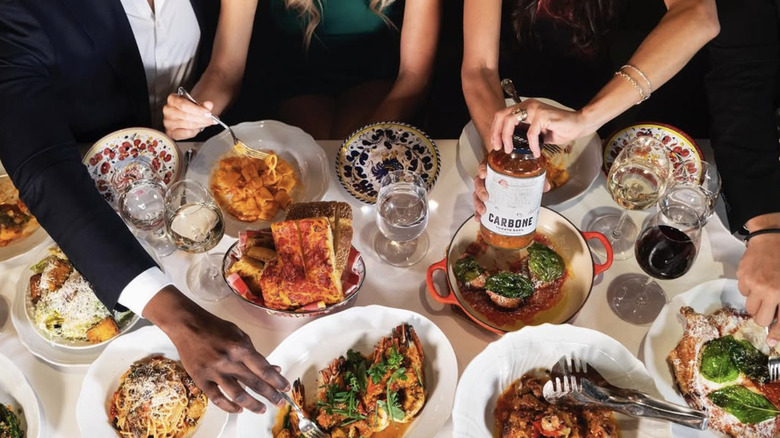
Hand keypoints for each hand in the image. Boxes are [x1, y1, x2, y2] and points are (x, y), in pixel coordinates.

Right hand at [144, 286, 288, 413]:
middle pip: (255, 383)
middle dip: (270, 395)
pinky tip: (238, 409)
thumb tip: (272, 368)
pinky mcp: (201, 379)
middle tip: (279, 402)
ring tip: (261, 409)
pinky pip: (217, 398)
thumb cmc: (214, 327)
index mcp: (240, 348)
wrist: (188, 325)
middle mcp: (228, 361)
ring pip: (238, 395)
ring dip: (252, 405)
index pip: (264, 369)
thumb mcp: (240, 335)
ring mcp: (214, 371)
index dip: (277, 381)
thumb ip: (255, 353)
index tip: (285, 387)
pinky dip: (229, 406)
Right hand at [162, 94, 215, 139]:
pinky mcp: (170, 132)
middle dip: (201, 119)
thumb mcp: (198, 104)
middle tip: (211, 120)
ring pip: (186, 124)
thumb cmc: (191, 109)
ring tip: (206, 123)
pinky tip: (197, 128)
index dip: (197, 110)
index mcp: (172, 99)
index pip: (183, 104)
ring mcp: (168, 122)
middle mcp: (168, 110)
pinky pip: (184, 133)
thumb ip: (204, 105)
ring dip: (199, 125)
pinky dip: (193, 132)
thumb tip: (209, 104)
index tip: (208, 113)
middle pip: (185, 115)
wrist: (188, 115)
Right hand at [472, 161, 549, 221]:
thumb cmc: (517, 172)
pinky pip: (479, 205)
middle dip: (480, 190)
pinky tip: (480, 219)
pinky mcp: (486, 199)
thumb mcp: (527, 173)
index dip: (482, 169)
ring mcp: (486, 189)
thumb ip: (536, 177)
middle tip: (486, 197)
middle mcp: (488, 178)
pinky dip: (478, 213)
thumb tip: (546, 187)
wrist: (516, 174)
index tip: (484, 174)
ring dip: (478, 203)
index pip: (485, 165)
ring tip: (484, 211)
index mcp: (495, 168)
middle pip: (479, 182)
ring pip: (477, 194)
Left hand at [490, 99, 588, 155]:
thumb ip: (524, 135)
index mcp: (525, 108)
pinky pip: (530, 133)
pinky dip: (531, 145)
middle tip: (498, 147)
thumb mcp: (537, 133)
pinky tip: (535, 152)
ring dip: (507, 138)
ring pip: (511, 121)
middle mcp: (528, 105)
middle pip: (502, 116)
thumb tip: (512, 146)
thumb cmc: (559, 128)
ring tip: (510, 150)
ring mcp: (535, 109)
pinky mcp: (543, 115)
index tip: (495, 143)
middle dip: (496, 133)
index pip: (502, 115)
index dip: (495, 129)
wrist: (578, 124)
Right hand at [739, 233, 779, 345]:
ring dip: (756, 302)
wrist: (773, 238)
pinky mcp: (743, 276)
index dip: (777, 334)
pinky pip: (743, 291)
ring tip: (764, 290)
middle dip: (764, 317)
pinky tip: (757, 278)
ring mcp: (755, 284)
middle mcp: (770, 291)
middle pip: (760, 319)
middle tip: (768, 309)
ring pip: (749, 306)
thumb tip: (777, 331)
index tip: (772, 342)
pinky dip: (749, 288)